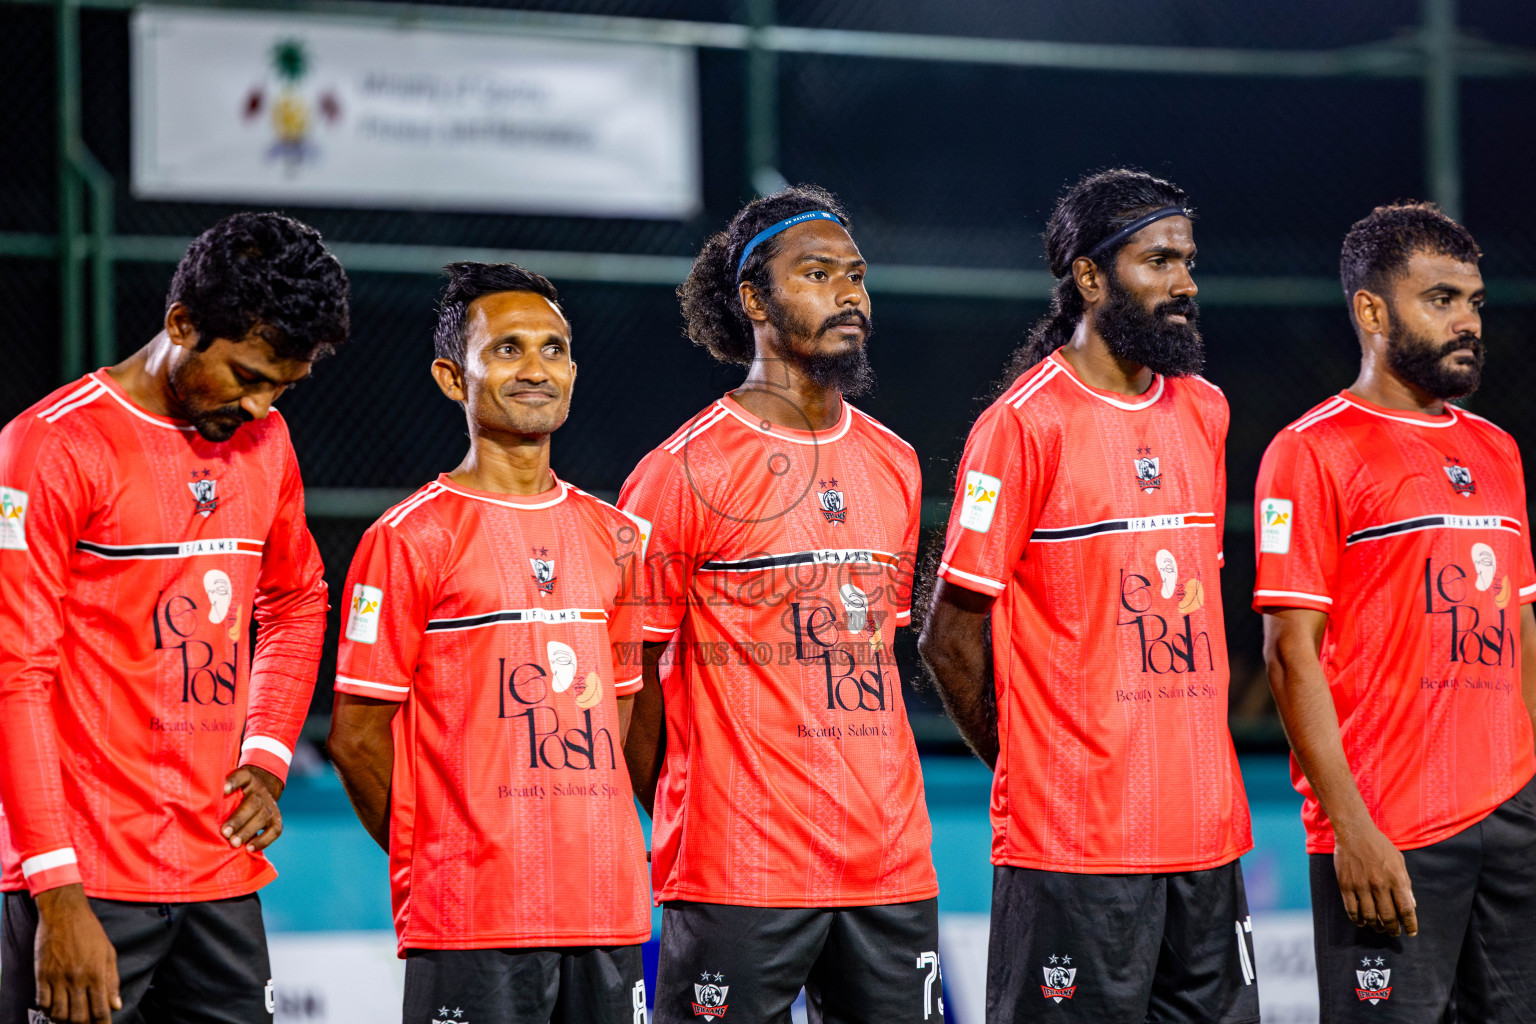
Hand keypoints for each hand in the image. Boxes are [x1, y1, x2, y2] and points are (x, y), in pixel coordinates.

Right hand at [34, 884, 120, 1023]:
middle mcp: (78, 979)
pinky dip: (48, 1011)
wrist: (64, 914)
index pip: (100, 1010)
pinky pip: (43, 1002)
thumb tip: (116, 1005)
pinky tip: (54, 1008)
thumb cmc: (90, 932)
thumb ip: (112, 981)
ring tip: (70, 1018)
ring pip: (59, 1014)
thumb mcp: (108, 952)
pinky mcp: (42, 975)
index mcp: (97, 973)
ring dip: (65, 1021)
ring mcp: (58, 978)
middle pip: (79, 1017)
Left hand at [221, 765, 284, 851]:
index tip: (223, 790)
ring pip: (262, 817)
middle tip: (225, 832)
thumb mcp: (231, 786)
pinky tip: (249, 848)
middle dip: (239, 819)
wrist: (263, 791)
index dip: (233, 782)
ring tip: (234, 843)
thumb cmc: (236, 793)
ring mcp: (270, 806)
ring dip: (248, 831)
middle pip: (253, 803)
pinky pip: (274, 830)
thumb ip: (219, 793)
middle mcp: (260, 791)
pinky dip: (263, 840)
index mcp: (248, 779)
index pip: (242, 776)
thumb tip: (195, 803)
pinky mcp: (277, 820)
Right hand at [1333, 820, 1417, 936]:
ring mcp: (1360, 886)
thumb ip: (1405, 884)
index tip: (1411, 932)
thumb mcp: (1399, 861)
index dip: (1410, 925)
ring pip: (1369, 916)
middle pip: (1388, 917)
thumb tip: (1411, 905)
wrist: (1354, 832)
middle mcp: (1379, 885)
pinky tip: (1362, 921)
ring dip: (1376, 927)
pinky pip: (1351, 909)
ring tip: (1379, 928)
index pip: (1406, 910)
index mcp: (1395, 879)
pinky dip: (1358, 919)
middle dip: (1393, 929)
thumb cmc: (1379, 846)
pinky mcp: (1345, 885)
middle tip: (1393, 932)